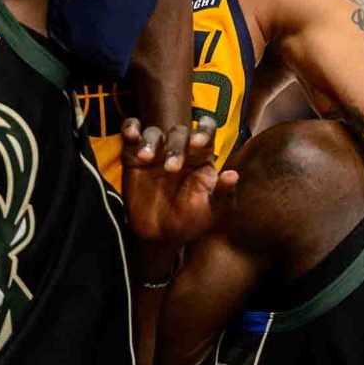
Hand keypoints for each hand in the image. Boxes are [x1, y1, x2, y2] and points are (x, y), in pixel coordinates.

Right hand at [122, 116, 238, 242]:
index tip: (199, 143)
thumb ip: (223, 193)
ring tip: (146, 157)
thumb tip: (233, 175)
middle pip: (179, 133)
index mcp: (202, 155)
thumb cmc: (192, 220)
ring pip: (154, 133)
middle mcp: (180, 148)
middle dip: (176, 147)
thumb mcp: (212, 211)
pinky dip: (130, 128)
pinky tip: (131, 135)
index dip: (204, 131)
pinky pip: (132, 133)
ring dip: (150, 141)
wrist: (161, 236)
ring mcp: (157, 150)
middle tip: (171, 168)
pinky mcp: (134, 156)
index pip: (207, 130)